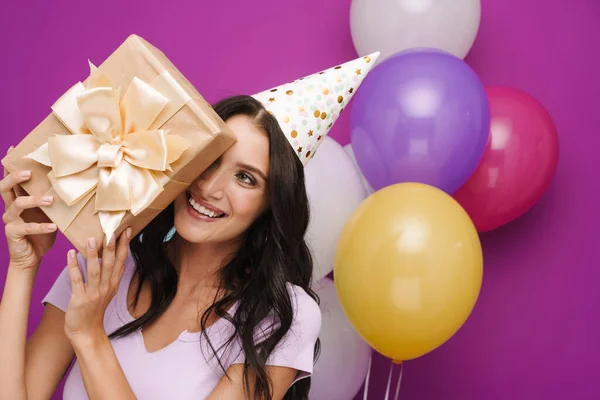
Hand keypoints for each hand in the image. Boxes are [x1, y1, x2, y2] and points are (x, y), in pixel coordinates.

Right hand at [1, 147, 57, 271]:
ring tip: (50, 200)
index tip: (13, 149)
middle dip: (14, 177)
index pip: (11, 179)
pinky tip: (53, 226)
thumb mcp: (48, 213)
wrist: (32, 257)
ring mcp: (10, 220)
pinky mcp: (13, 233)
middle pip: (5, 187)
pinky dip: (41, 226)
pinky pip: (26, 227)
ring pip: (17, 204)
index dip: (10, 164)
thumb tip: (73, 184)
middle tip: (29, 172)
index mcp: (18, 199)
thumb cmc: (42, 231)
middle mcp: (10, 207)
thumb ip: (52, 199)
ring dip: (33, 200)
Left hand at [64, 228, 131, 344]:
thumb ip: (114, 275)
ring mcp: (93, 293)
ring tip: (92, 239)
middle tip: (113, 231)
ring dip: (93, 255)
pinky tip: (71, 254)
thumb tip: (121, 260)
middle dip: (112, 247)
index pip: (121, 261)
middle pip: (110, 264)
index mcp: (113, 283)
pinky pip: (76, 280)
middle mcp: (106, 287)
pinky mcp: (79, 298)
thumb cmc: (95, 310)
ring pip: (95, 270)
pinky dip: (73, 266)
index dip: (124, 245)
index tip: (127, 230)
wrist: (86, 331)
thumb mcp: (108, 291)